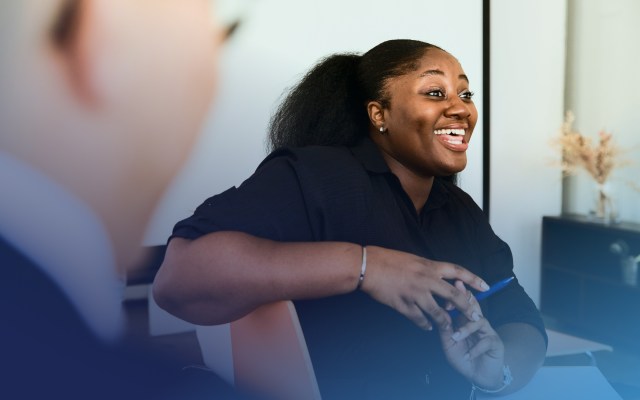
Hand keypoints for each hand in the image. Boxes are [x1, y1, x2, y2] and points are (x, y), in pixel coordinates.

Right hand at [359, 246, 488, 330]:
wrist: (368, 266)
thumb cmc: (388, 259)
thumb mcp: (414, 259)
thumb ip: (428, 270)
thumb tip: (440, 280)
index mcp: (429, 266)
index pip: (458, 272)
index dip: (474, 279)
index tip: (486, 287)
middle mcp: (426, 280)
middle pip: (454, 296)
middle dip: (467, 308)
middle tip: (476, 317)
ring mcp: (415, 294)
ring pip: (437, 313)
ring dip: (445, 322)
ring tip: (449, 327)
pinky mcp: (403, 305)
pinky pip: (418, 319)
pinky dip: (424, 324)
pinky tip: (427, 327)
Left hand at [439, 280, 504, 389]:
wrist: (479, 376)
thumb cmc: (462, 358)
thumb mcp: (449, 344)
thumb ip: (445, 329)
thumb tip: (440, 312)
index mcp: (464, 321)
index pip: (462, 303)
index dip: (455, 297)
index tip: (445, 294)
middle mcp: (476, 322)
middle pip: (474, 306)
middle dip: (466, 300)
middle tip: (457, 297)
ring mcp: (487, 331)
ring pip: (479, 321)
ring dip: (466, 329)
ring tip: (456, 337)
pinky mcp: (495, 343)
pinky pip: (486, 341)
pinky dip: (476, 348)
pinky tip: (468, 355)